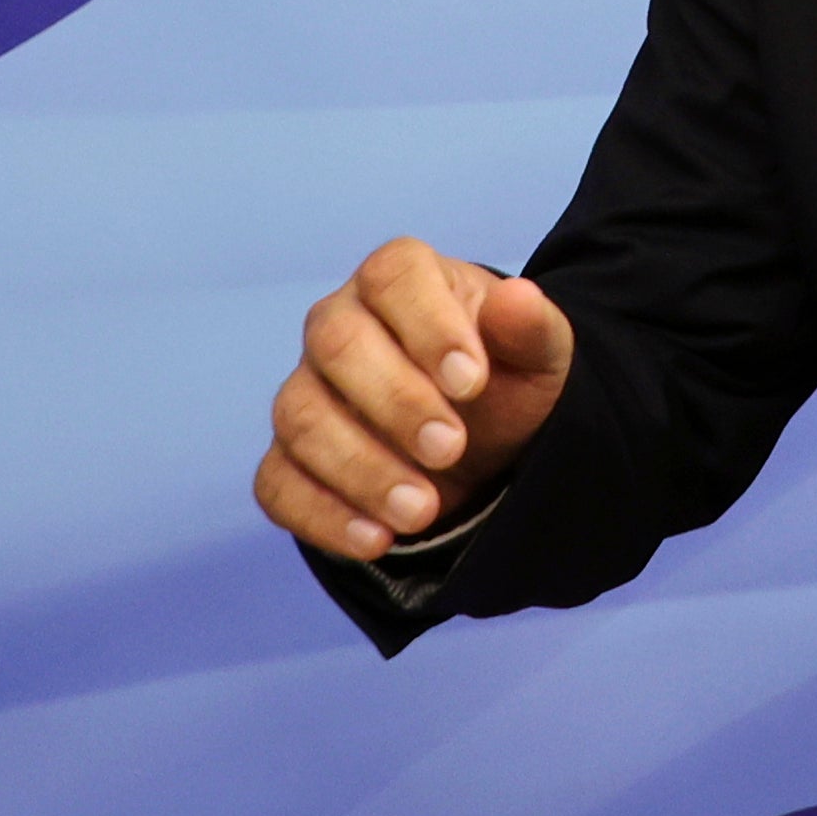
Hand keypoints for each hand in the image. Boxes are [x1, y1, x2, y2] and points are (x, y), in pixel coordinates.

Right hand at [255, 238, 576, 562]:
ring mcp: (306, 392)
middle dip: (396, 402)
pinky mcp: (289, 459)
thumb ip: (530, 329)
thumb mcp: (537, 359)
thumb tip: (519, 299)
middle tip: (451, 449)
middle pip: (337, 344)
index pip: (394, 276)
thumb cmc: (501, 382)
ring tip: (422, 510)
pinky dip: (324, 515)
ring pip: (302, 417)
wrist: (481, 445)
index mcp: (400, 280)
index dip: (429, 325)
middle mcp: (338, 326)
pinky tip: (376, 539)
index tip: (473, 382)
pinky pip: (279, 483)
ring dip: (361, 468)